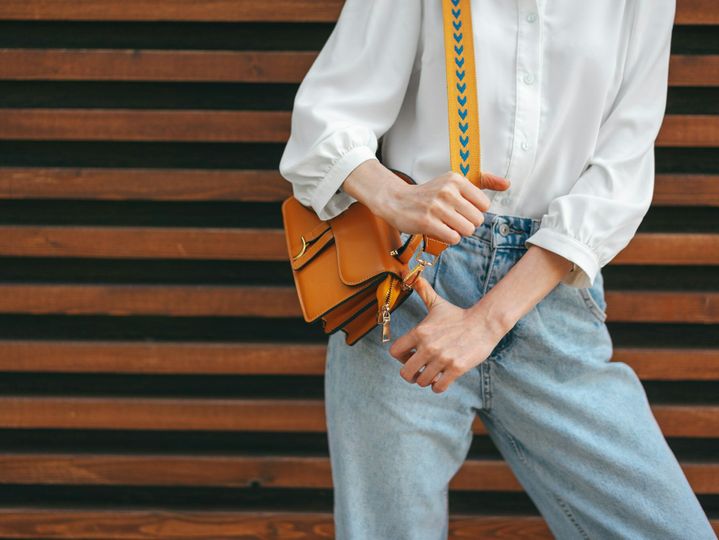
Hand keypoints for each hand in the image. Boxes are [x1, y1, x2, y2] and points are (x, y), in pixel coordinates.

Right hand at [341, 159, 510, 244]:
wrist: (396, 201)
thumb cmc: (429, 194)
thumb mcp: (454, 182)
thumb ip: (483, 181)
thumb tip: (507, 184)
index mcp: (455, 180)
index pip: (484, 205)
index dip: (474, 211)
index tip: (460, 209)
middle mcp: (447, 191)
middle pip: (477, 220)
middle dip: (468, 224)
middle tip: (452, 219)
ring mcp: (436, 207)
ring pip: (467, 230)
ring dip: (459, 232)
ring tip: (446, 225)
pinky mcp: (427, 222)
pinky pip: (453, 238)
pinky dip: (449, 238)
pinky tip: (439, 230)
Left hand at [388, 275, 509, 392]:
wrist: (484, 323)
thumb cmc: (457, 315)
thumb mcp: (437, 303)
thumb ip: (421, 290)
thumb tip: (406, 271)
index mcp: (420, 332)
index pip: (395, 352)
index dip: (399, 357)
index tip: (408, 356)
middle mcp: (428, 346)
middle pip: (406, 372)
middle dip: (411, 374)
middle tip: (418, 371)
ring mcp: (442, 358)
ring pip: (422, 381)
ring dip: (425, 380)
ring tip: (432, 374)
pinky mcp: (456, 368)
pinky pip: (438, 387)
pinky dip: (438, 386)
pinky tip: (441, 379)